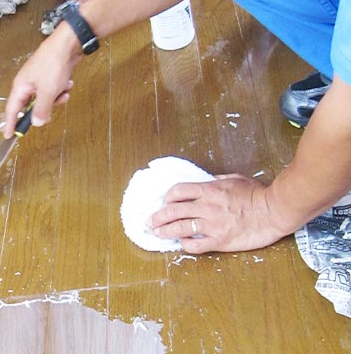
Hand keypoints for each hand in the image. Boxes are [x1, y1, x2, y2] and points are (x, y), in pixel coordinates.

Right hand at [3, 25, 81, 138]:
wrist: (68, 45)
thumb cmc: (53, 62)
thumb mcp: (47, 92)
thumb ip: (41, 110)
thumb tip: (36, 123)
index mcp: (20, 87)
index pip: (12, 110)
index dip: (10, 124)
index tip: (9, 135)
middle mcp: (27, 84)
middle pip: (31, 106)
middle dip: (44, 109)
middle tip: (50, 112)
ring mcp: (38, 80)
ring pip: (45, 100)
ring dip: (56, 99)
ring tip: (62, 92)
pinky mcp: (49, 77)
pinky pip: (53, 91)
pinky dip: (61, 90)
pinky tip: (67, 83)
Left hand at [148, 174, 286, 252]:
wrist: (274, 212)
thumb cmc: (257, 194)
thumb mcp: (234, 179)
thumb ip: (217, 180)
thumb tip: (206, 181)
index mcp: (209, 190)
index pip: (178, 191)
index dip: (167, 197)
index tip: (164, 202)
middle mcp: (206, 207)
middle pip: (173, 211)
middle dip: (157, 216)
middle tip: (149, 221)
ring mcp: (212, 225)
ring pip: (180, 228)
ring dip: (164, 231)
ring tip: (156, 233)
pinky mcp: (219, 241)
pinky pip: (196, 245)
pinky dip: (185, 245)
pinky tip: (181, 244)